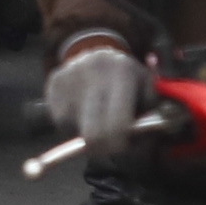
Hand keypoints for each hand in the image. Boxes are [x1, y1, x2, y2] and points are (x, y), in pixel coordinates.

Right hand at [46, 41, 153, 164]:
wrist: (100, 55)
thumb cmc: (129, 82)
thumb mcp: (147, 92)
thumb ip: (151, 117)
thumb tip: (143, 140)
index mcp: (123, 71)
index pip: (118, 124)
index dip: (119, 146)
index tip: (121, 149)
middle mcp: (94, 70)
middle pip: (92, 133)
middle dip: (101, 149)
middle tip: (106, 148)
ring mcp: (71, 75)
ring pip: (73, 128)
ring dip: (84, 133)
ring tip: (97, 119)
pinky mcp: (54, 82)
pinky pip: (59, 119)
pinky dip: (70, 123)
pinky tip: (81, 111)